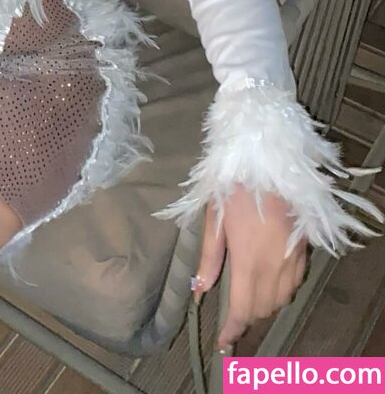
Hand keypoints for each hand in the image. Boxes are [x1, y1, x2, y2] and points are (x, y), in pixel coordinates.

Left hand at [192, 185, 306, 350]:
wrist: (268, 161)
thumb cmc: (234, 186)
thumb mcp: (213, 219)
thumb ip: (209, 258)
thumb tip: (200, 290)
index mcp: (248, 261)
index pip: (242, 309)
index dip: (232, 330)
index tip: (222, 341)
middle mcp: (274, 266)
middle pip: (264, 309)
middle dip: (246, 316)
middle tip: (229, 314)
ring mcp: (293, 259)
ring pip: (282, 299)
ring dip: (265, 305)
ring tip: (247, 298)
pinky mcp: (304, 249)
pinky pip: (295, 283)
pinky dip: (281, 290)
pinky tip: (269, 280)